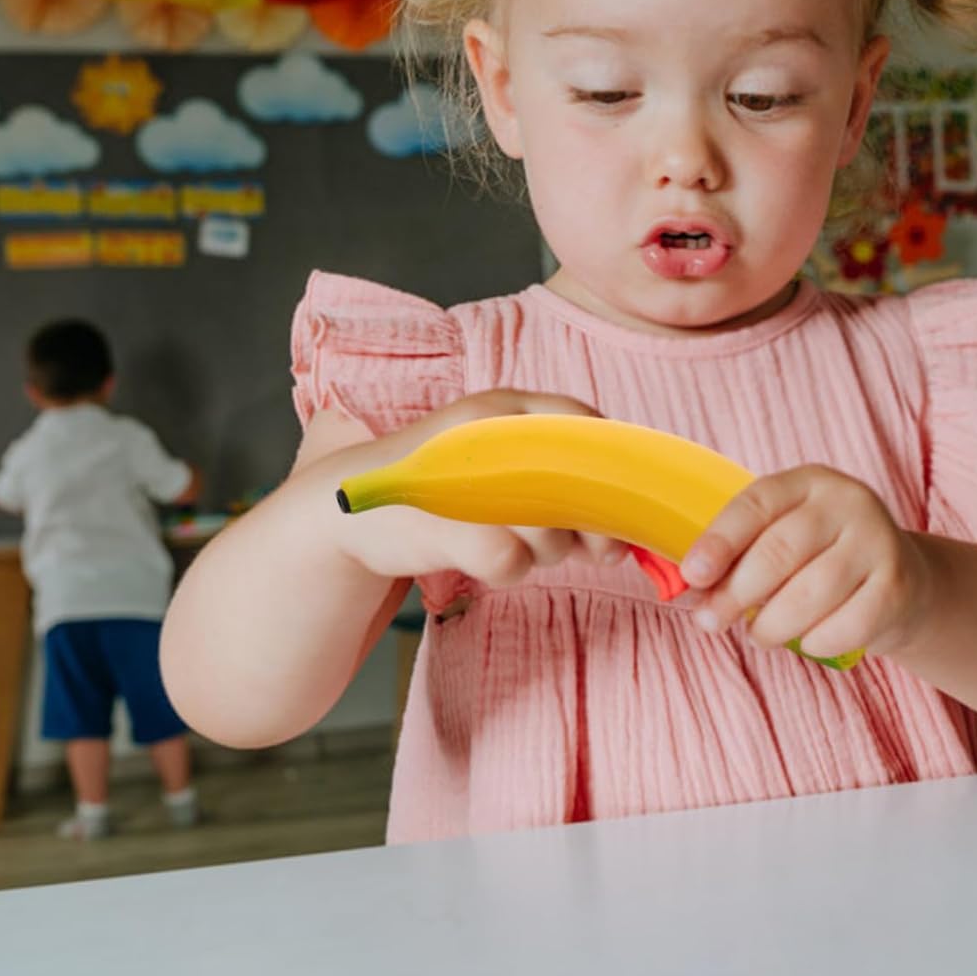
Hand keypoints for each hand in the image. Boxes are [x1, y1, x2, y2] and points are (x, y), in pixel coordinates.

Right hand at [329, 389, 629, 584]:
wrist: (348, 512)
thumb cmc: (442, 491)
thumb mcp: (498, 465)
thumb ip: (556, 483)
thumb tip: (625, 532)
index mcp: (505, 408)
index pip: (585, 420)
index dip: (617, 464)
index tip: (628, 502)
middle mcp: (486, 430)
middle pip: (577, 479)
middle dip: (596, 520)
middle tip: (598, 547)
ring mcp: (462, 476)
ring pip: (549, 527)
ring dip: (550, 549)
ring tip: (521, 543)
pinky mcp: (440, 524)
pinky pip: (508, 558)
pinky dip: (510, 567)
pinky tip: (491, 559)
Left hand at [678, 465, 931, 663]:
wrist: (902, 583)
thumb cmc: (821, 560)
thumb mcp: (785, 537)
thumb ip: (741, 555)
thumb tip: (693, 590)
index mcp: (809, 482)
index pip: (757, 503)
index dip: (719, 541)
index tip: (692, 575)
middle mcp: (848, 502)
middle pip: (779, 551)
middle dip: (736, 593)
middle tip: (711, 621)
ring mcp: (878, 542)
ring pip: (810, 594)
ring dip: (773, 625)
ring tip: (760, 633)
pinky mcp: (898, 587)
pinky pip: (845, 626)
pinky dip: (815, 642)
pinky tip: (808, 639)